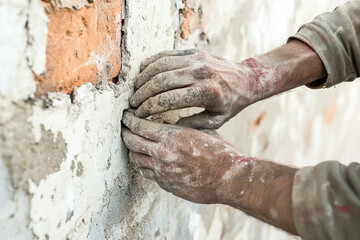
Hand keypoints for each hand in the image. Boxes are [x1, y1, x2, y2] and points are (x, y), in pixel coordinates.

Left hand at [121, 111, 248, 203]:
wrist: (228, 178)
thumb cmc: (219, 152)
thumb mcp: (201, 131)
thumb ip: (181, 129)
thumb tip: (169, 126)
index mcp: (172, 136)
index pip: (140, 126)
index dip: (130, 119)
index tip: (126, 115)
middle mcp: (163, 154)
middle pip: (132, 142)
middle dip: (125, 132)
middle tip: (123, 127)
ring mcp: (162, 171)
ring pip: (136, 158)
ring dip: (132, 149)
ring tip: (132, 143)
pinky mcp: (165, 184)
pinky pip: (146, 173)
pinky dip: (142, 164)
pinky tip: (145, 159)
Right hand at [130, 49, 262, 128]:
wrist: (246, 79)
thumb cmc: (230, 103)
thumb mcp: (216, 121)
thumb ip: (191, 124)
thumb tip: (165, 127)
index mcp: (206, 92)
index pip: (168, 99)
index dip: (149, 107)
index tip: (139, 114)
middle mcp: (199, 72)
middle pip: (160, 81)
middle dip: (142, 94)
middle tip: (132, 104)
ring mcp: (196, 59)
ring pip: (160, 66)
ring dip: (143, 78)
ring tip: (135, 90)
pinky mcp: (193, 51)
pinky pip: (166, 55)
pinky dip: (151, 63)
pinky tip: (143, 73)